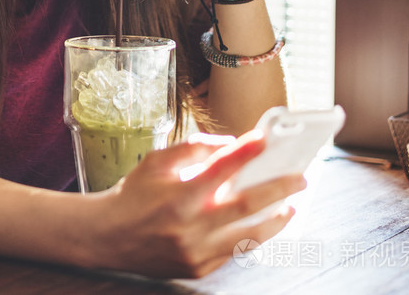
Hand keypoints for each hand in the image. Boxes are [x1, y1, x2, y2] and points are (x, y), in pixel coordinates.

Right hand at [91, 131, 305, 278]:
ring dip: (275, 221)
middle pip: (247, 206)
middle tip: (300, 178)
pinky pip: (233, 253)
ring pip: (248, 237)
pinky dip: (250, 238)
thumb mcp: (156, 161)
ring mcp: (196, 251)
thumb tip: (228, 145)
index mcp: (180, 193)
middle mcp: (191, 225)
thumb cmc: (134, 194)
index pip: (222, 168)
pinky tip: (262, 225)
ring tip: (291, 206)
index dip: (246, 152)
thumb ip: (192, 149)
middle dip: (278, 189)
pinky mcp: (198, 268)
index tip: (266, 139)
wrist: (108, 236)